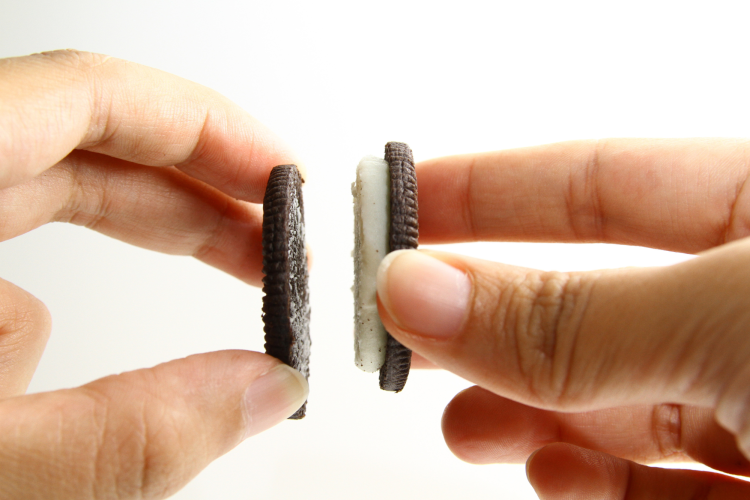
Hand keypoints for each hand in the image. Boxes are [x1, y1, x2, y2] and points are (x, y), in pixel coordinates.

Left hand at [0, 50, 307, 498]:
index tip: (283, 176)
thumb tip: (262, 390)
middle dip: (188, 201)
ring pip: (26, 225)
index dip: (203, 124)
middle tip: (274, 250)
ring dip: (88, 306)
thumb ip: (124, 434)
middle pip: (76, 149)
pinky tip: (23, 402)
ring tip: (135, 377)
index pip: (85, 96)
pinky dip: (22, 339)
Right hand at [376, 139, 749, 497]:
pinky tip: (552, 472)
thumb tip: (423, 289)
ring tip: (464, 423)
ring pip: (623, 397)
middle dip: (489, 311)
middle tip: (402, 316)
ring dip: (528, 410)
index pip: (608, 182)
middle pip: (598, 298)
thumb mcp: (723, 320)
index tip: (403, 201)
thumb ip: (570, 318)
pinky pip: (667, 483)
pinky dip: (596, 479)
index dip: (496, 188)